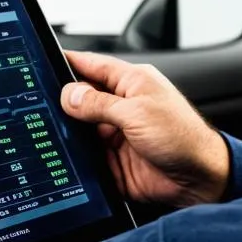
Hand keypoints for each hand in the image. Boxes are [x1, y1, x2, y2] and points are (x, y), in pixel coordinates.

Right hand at [60, 51, 229, 207]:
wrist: (200, 180)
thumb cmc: (183, 137)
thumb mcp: (136, 112)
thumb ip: (98, 103)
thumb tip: (69, 95)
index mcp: (131, 83)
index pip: (91, 65)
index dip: (67, 63)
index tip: (43, 61)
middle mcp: (122, 106)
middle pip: (81, 99)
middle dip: (63, 103)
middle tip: (41, 106)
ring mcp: (116, 133)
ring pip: (79, 130)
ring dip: (69, 133)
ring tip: (53, 133)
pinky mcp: (113, 160)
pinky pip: (86, 157)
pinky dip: (76, 158)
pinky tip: (66, 158)